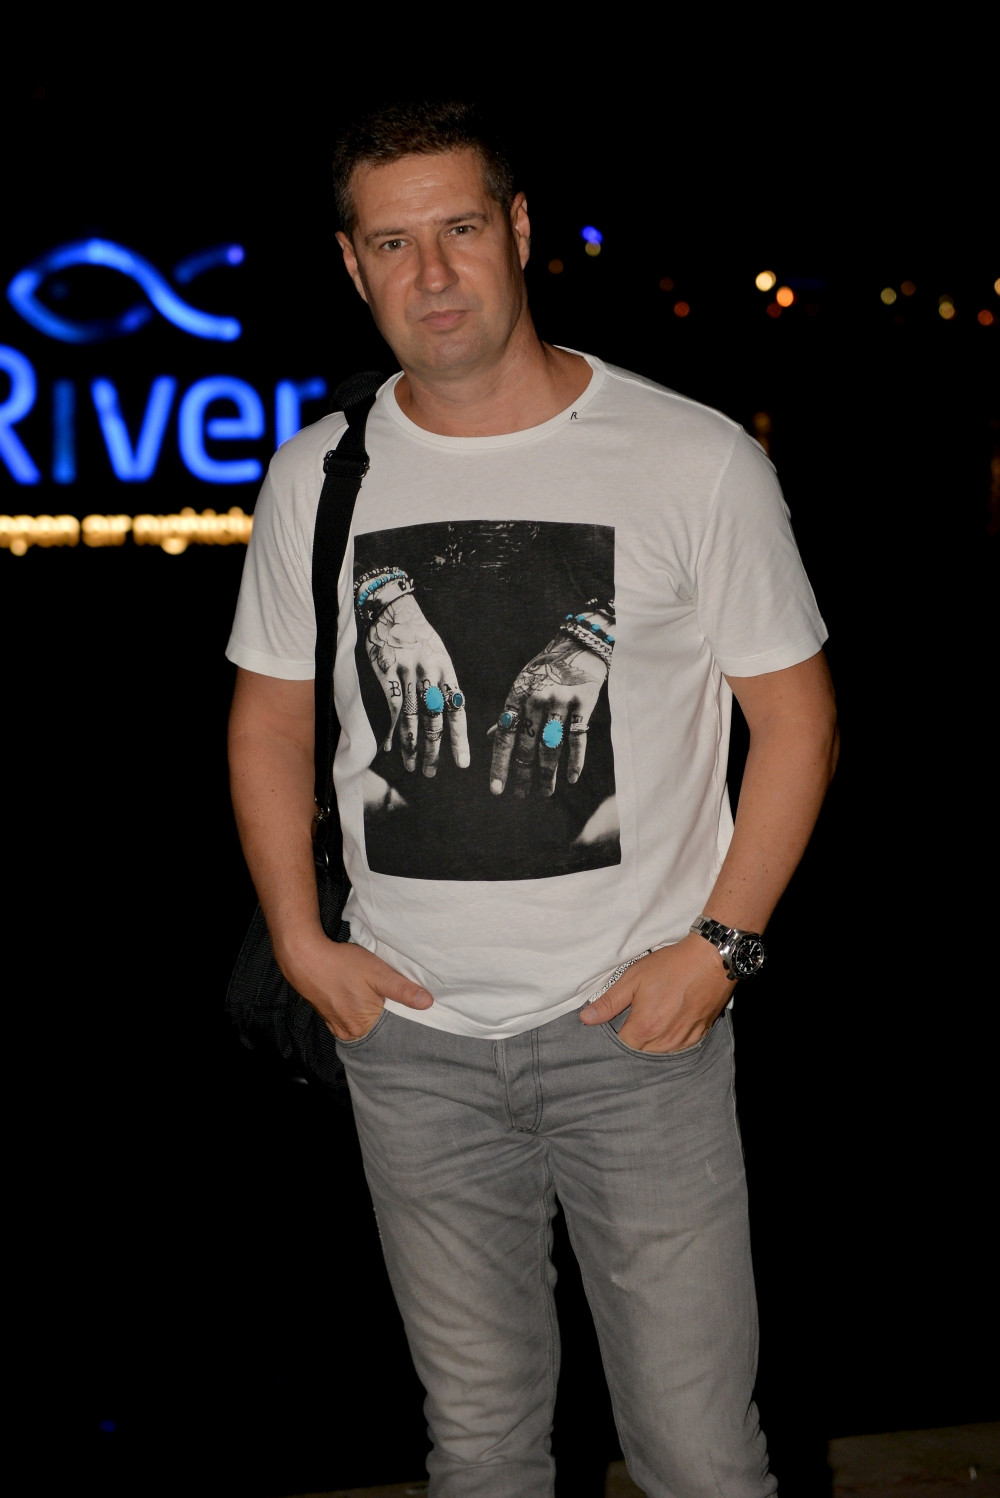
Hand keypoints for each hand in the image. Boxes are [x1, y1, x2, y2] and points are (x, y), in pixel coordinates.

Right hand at [281, 931, 433, 1041]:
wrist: (304, 957)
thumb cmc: (342, 964)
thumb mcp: (378, 973)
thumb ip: (403, 989)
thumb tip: (427, 1003)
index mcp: (364, 1025)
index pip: (393, 1030)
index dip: (404, 1019)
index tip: (411, 1008)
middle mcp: (350, 1032)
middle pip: (378, 1029)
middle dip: (388, 1017)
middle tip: (394, 1000)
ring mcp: (337, 1026)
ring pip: (364, 1024)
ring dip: (372, 1013)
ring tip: (377, 997)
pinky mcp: (329, 1017)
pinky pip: (350, 1019)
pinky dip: (358, 1011)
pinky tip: (361, 998)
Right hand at [363, 593, 469, 776]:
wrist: (393, 610)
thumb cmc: (417, 635)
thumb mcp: (438, 654)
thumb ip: (443, 681)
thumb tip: (448, 709)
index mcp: (446, 671)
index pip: (457, 710)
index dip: (460, 739)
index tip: (462, 763)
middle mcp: (430, 675)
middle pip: (435, 720)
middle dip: (434, 750)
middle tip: (431, 772)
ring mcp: (408, 675)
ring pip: (413, 719)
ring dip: (412, 746)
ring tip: (413, 766)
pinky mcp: (388, 674)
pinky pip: (392, 709)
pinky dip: (390, 731)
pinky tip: (389, 748)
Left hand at [489, 631, 607, 796]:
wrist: (580, 645)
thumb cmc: (547, 668)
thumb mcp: (522, 684)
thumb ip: (510, 712)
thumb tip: (491, 737)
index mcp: (516, 696)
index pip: (504, 737)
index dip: (500, 765)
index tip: (496, 789)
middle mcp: (536, 700)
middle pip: (527, 747)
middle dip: (524, 775)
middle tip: (522, 795)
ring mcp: (560, 701)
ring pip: (551, 747)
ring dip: (548, 774)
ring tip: (545, 792)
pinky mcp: (583, 703)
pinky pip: (577, 738)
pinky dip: (575, 761)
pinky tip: (570, 778)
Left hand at [579, 935, 733, 1052]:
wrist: (711, 959)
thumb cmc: (671, 966)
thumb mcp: (633, 978)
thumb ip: (609, 1002)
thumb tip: (586, 1019)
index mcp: (645, 1028)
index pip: (622, 1046)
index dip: (616, 1034)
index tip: (618, 1021)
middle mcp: (665, 1040)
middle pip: (641, 1052)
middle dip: (634, 1039)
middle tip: (635, 1017)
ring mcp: (684, 1039)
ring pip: (660, 1052)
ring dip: (653, 1041)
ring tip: (653, 1018)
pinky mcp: (700, 1034)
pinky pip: (680, 1047)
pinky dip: (671, 1039)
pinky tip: (670, 1022)